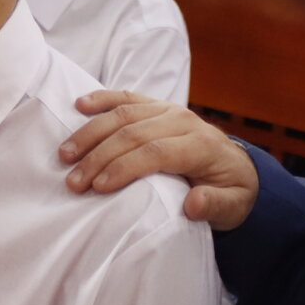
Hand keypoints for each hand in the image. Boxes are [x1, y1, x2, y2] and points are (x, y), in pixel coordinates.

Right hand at [61, 91, 261, 229]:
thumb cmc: (231, 191)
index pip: (156, 152)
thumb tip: (194, 205)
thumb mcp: (233, 207)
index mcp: (201, 146)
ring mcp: (169, 110)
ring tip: (65, 154)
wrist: (238, 167)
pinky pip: (127, 97)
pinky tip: (80, 104)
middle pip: (134, 133)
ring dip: (91, 133)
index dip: (125, 167)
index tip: (99, 187)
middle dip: (99, 157)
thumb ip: (216, 206)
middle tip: (73, 181)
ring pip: (124, 114)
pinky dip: (102, 99)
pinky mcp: (158, 106)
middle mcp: (184, 121)